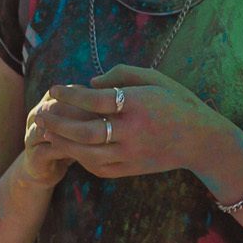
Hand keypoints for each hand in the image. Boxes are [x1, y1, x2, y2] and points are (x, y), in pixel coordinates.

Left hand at [27, 66, 242, 189]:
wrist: (200, 139)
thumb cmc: (176, 102)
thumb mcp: (155, 78)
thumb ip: (122, 74)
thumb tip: (90, 83)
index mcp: (139, 103)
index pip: (95, 99)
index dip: (70, 94)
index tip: (54, 88)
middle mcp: (134, 131)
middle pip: (85, 130)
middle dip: (57, 122)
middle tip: (41, 113)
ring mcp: (132, 153)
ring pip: (87, 153)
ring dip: (62, 142)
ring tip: (47, 132)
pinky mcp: (132, 169)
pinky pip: (98, 167)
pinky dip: (80, 158)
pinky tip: (70, 147)